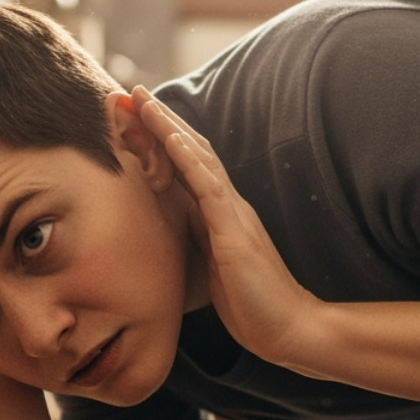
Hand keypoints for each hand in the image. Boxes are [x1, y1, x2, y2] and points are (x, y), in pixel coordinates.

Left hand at [132, 86, 321, 368]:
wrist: (287, 327)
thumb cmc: (252, 304)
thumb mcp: (215, 265)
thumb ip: (199, 240)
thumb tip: (174, 227)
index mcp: (221, 213)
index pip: (190, 164)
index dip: (164, 138)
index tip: (136, 115)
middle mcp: (228, 205)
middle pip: (192, 150)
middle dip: (161, 120)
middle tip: (132, 91)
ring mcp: (232, 214)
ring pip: (198, 158)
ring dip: (169, 127)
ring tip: (144, 102)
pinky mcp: (233, 232)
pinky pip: (208, 187)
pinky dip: (188, 159)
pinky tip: (170, 138)